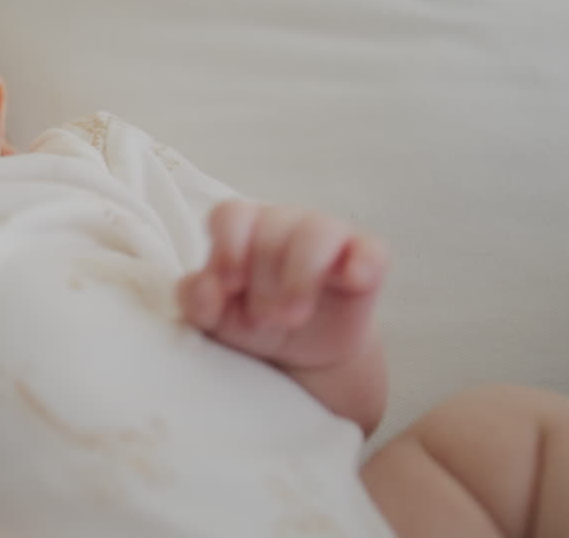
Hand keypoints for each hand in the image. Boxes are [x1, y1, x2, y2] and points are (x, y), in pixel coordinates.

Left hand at [178, 200, 385, 368]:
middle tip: (261, 319)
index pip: (231, 214)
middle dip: (263, 282)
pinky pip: (371, 249)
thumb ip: (197, 300)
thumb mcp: (215, 319)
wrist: (299, 354)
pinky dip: (364, 262)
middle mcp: (284, 223)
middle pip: (272, 230)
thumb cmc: (250, 320)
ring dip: (301, 277)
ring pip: (319, 232)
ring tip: (291, 316)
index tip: (228, 285)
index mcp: (243, 228)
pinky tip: (352, 280)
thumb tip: (205, 285)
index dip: (228, 247)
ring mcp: (327, 236)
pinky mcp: (365, 259)